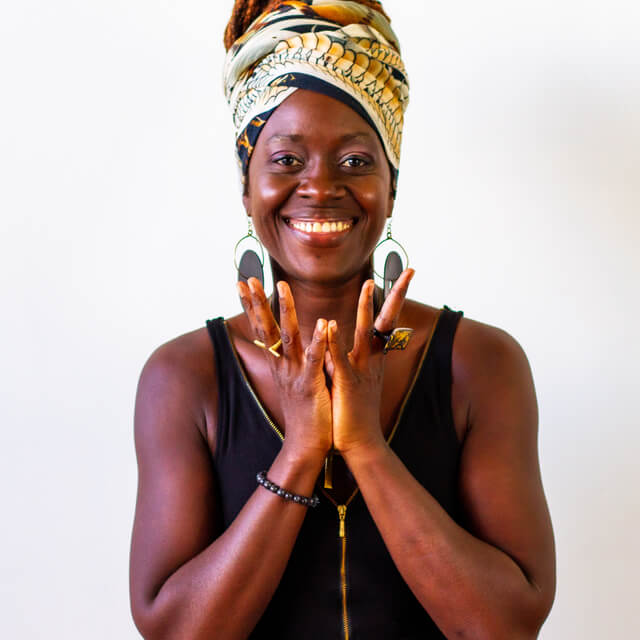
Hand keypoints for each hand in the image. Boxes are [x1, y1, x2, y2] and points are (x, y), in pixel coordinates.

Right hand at [236, 278, 332, 462]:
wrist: (306, 446)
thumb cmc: (305, 413)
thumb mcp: (296, 381)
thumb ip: (295, 359)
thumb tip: (293, 341)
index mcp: (280, 364)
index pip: (262, 328)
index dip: (252, 305)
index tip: (243, 283)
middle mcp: (282, 366)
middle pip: (266, 328)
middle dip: (257, 302)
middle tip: (247, 279)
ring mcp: (294, 375)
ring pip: (288, 337)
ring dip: (286, 311)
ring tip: (282, 287)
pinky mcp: (310, 386)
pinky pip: (314, 360)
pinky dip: (317, 341)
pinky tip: (322, 323)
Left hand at [326, 270, 414, 456]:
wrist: (361, 445)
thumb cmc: (355, 413)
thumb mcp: (355, 380)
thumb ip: (346, 357)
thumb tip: (339, 337)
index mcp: (372, 359)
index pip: (387, 322)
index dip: (396, 299)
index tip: (405, 276)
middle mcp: (371, 361)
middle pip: (386, 321)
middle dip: (397, 295)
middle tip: (409, 272)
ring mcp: (361, 371)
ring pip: (365, 334)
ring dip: (366, 308)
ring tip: (369, 285)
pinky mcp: (346, 384)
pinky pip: (340, 359)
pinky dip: (336, 341)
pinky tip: (331, 324)